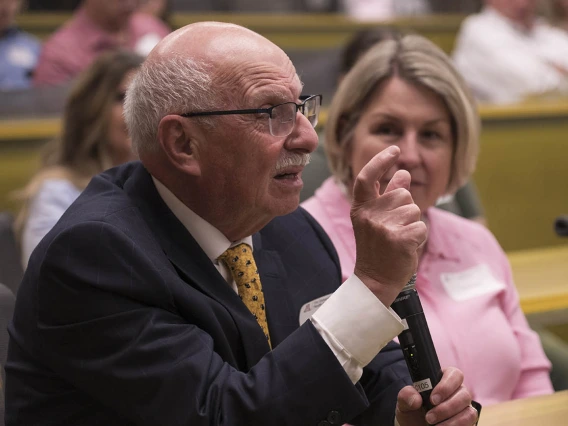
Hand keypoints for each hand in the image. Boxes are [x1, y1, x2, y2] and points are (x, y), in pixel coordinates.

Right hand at [351, 146, 426, 305]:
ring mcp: (382, 226)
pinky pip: (421, 226)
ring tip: (399, 239)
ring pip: (414, 210)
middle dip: (406, 209)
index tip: (394, 150)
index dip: (380, 161)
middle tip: (394, 230)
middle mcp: (368, 215)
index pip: (366, 177)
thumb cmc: (378, 249)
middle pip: (402, 194)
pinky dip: (419, 237)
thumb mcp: (377, 219)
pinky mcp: (398, 239)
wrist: (375, 280)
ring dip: (413, 224)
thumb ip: (389, 195)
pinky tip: (407, 247)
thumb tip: (403, 172)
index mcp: (360, 208)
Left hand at [396, 367, 477, 425]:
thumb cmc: (412, 409)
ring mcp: (464, 407)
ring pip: (469, 411)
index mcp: (443, 379)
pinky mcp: (467, 421)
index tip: (433, 399)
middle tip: (429, 417)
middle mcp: (457, 392)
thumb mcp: (404, 401)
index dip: (446, 386)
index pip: (454, 374)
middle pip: (464, 394)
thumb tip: (416, 399)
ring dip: (452, 421)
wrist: (414, 425)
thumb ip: (406, 395)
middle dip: (446, 408)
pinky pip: (470, 423)